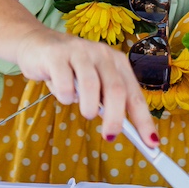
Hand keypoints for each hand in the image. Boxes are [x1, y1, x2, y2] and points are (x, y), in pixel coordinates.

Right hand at [13, 26, 157, 143]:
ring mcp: (80, 52)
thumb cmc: (69, 69)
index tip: (151, 143)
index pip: (135, 95)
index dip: (144, 120)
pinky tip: (62, 94)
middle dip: (115, 118)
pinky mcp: (57, 55)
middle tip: (110, 135)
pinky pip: (65, 84)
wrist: (36, 43)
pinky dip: (65, 97)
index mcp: (117, 62)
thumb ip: (105, 99)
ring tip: (86, 112)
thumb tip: (119, 128)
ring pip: (91, 86)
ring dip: (89, 108)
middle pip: (116, 90)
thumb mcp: (93, 81)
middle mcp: (102, 54)